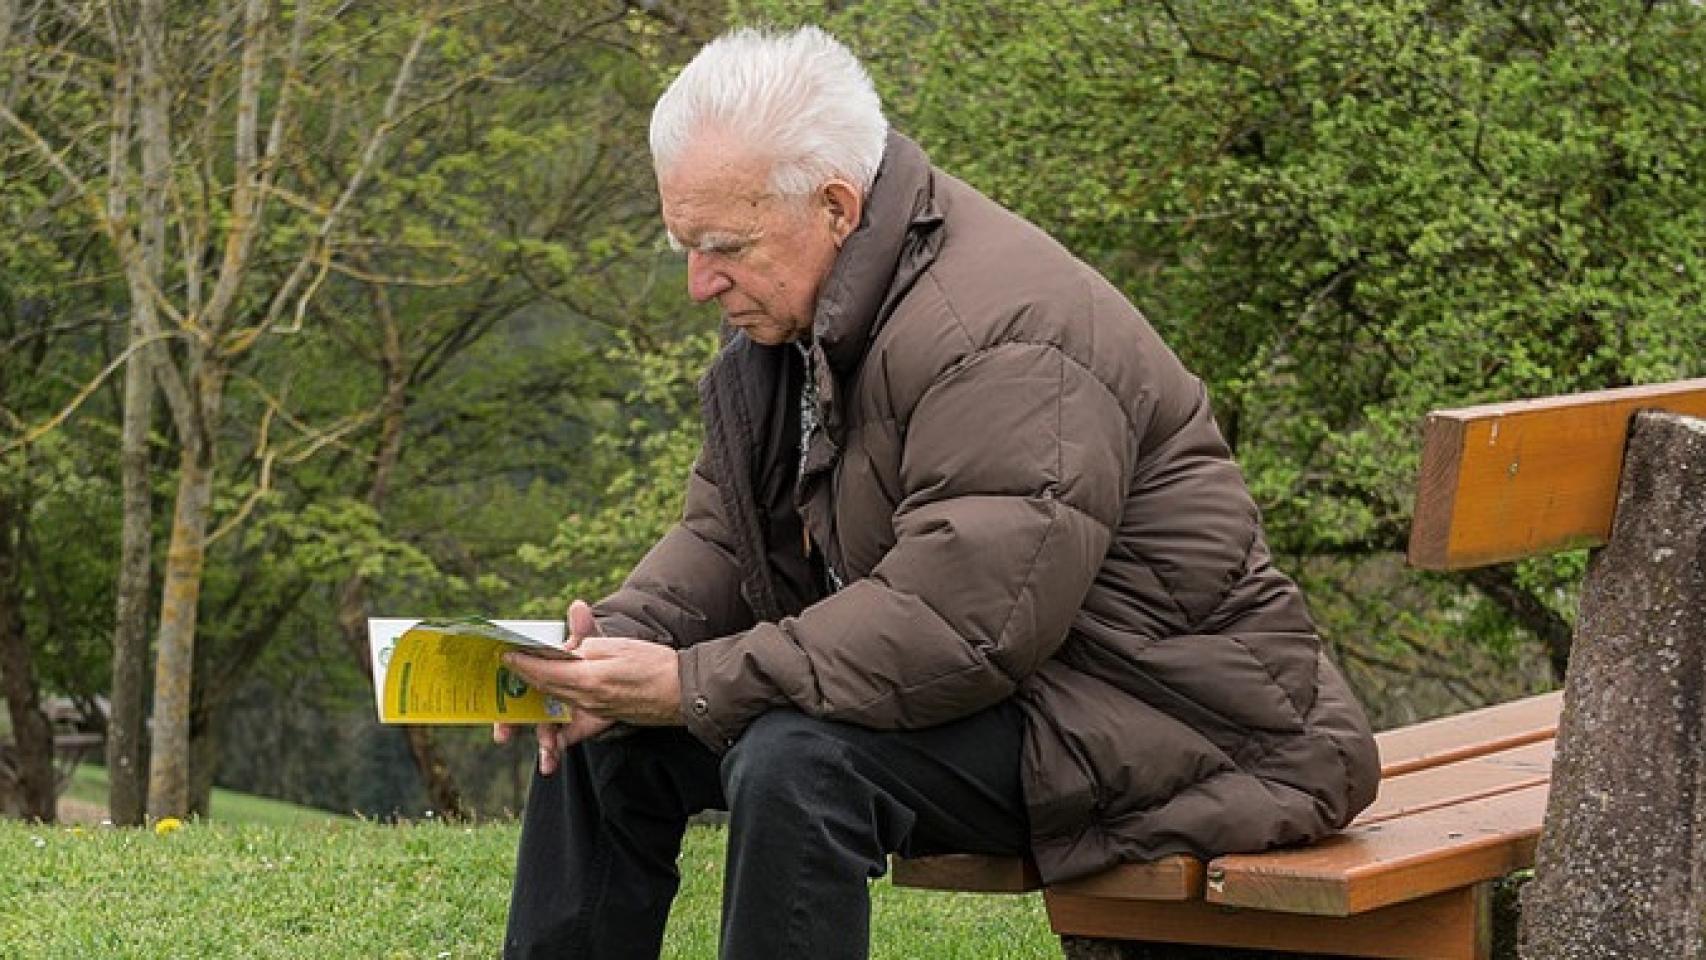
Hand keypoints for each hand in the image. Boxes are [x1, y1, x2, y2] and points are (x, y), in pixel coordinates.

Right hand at [492, 599, 615, 774]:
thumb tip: (578, 606)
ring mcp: (559, 710)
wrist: (624, 672)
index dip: (502, 689)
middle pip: (522, 709)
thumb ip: (584, 629)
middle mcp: (546, 692)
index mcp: (544, 670)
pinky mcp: (575, 725)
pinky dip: (554, 753)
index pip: (519, 679)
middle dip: (510, 723)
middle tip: (502, 735)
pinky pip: (561, 741)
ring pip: (542, 728)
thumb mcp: (592, 640)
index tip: (488, 699)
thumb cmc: (596, 653)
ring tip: (543, 758)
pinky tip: (550, 765)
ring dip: (539, 744)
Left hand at [502, 609, 682, 732]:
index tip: (506, 655)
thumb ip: (590, 645)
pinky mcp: (604, 718)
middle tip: (510, 665)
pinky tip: (549, 730)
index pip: (545, 671)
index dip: (523, 664)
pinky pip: (573, 723)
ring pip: (557, 704)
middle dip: (525, 677)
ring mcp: (595, 712)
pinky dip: (558, 725)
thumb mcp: (620, 646)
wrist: (684, 692)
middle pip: (547, 689)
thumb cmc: (656, 665)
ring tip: (525, 684)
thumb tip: (572, 650)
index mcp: (589, 679)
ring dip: (539, 694)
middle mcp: (587, 700)